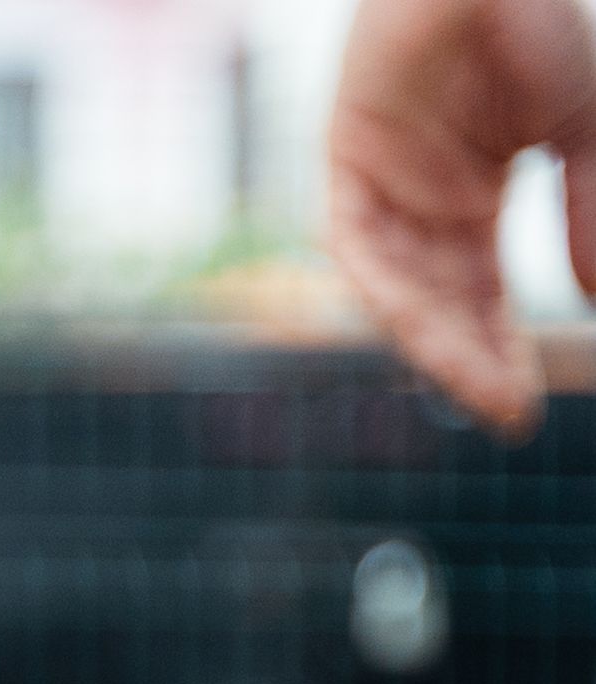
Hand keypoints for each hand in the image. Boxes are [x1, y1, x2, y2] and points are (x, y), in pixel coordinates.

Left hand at [332, 0, 595, 435]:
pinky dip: (391, 288)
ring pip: (396, 290)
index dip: (499, 352)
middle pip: (435, 306)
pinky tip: (428, 325)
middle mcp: (417, 203)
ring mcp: (379, 184)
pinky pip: (357, 246)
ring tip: (479, 384)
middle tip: (508, 412)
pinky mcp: (346, 160)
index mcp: (468, 198)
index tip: (524, 408)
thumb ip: (588, 213)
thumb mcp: (579, 136)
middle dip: (469, 362)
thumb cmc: (535, 33)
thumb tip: (591, 302)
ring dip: (435, 340)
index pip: (478, 297)